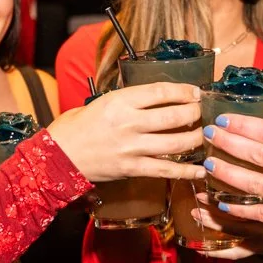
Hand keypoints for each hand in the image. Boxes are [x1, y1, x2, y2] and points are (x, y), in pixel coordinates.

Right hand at [46, 82, 203, 183]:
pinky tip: (200, 169)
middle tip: (203, 111)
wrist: (57, 157)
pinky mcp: (132, 168)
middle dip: (194, 112)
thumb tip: (154, 97)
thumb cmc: (76, 128)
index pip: (161, 92)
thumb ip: (126, 100)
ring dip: (196, 138)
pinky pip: (166, 169)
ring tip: (205, 134)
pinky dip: (186, 170)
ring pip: (176, 142)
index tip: (195, 91)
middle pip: (174, 116)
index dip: (183, 91)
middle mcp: (129, 123)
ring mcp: (132, 148)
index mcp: (120, 102)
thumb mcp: (100, 102)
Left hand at [202, 115, 262, 255]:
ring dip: (228, 174)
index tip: (222, 120)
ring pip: (258, 185)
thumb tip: (252, 128)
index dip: (243, 126)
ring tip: (209, 165)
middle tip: (208, 136)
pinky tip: (222, 200)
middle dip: (229, 144)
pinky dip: (240, 207)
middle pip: (261, 155)